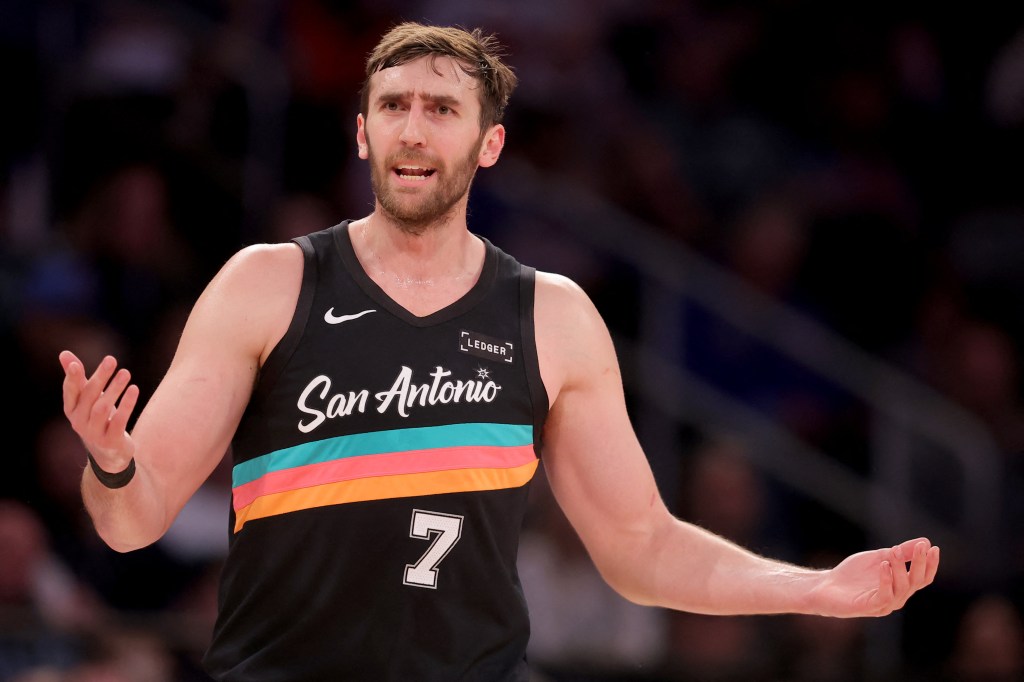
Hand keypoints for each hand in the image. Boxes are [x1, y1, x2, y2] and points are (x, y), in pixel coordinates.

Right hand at [60, 351, 139, 473]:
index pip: (70, 392)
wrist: (108, 455)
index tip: (76, 364)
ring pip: (102, 409)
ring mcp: (94, 433)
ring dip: (114, 389)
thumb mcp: (87, 399)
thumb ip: (77, 378)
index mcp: (72, 410)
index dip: (72, 379)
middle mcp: (79, 422)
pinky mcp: (111, 441)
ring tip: (126, 373)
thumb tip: (64, 353)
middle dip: (100, 377)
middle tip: (111, 360)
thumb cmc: (97, 419)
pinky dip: (126, 405)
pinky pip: (118, 421)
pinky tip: (134, 389)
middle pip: (89, 397)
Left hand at [809, 538, 939, 616]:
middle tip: (920, 547)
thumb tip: (924, 541)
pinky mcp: (870, 607)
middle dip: (919, 563)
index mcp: (901, 586)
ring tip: (894, 551)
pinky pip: (884, 595)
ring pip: (902, 588)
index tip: (933, 548)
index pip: (922, 578)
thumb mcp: (880, 557)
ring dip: (900, 568)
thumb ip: (900, 552)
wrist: (827, 586)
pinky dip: (886, 579)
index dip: (930, 564)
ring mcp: (884, 604)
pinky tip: (883, 565)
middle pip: (916, 582)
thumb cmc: (854, 574)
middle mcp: (897, 597)